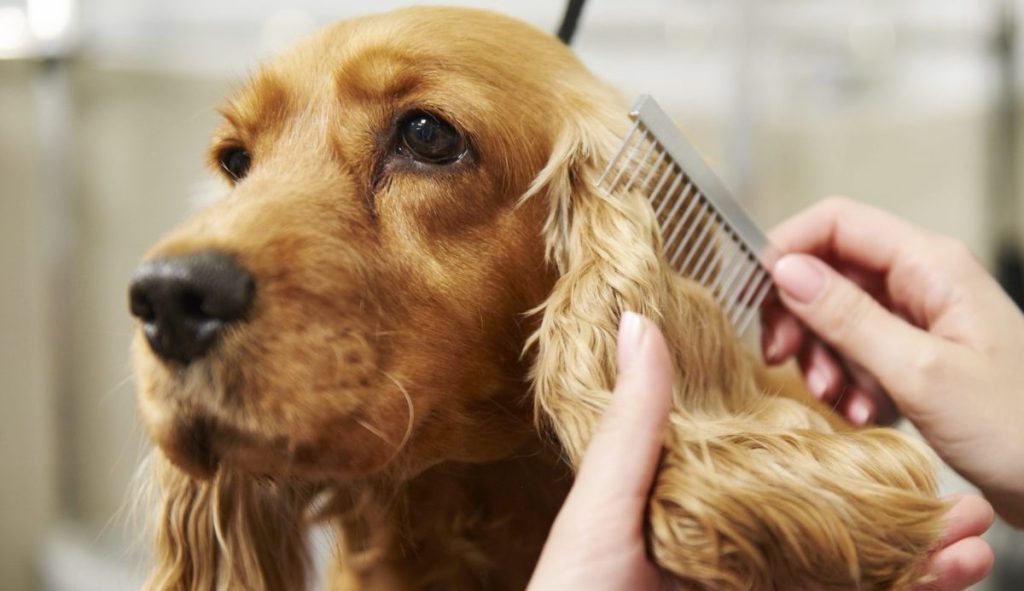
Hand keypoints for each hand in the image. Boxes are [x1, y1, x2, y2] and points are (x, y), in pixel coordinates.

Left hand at [530, 310, 992, 589]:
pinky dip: (906, 590)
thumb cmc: (573, 589)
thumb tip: (638, 324)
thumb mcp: (600, 502)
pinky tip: (949, 575)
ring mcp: (763, 583)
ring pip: (855, 566)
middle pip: (830, 517)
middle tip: (948, 484)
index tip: (876, 414)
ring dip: (920, 550)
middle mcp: (736, 545)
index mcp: (696, 501)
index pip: (771, 463)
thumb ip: (633, 424)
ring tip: (971, 531)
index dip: (829, 443)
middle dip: (895, 503)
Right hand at [761, 196, 1023, 525]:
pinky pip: (860, 352)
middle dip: (799, 316)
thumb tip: (785, 271)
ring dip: (824, 358)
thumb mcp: (920, 373)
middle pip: (829, 271)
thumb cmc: (1018, 429)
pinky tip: (862, 413)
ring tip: (837, 400)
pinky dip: (848, 381)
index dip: (786, 249)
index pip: (836, 223)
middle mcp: (923, 282)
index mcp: (931, 265)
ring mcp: (920, 319)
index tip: (753, 294)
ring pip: (838, 316)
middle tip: (780, 358)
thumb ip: (848, 318)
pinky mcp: (918, 355)